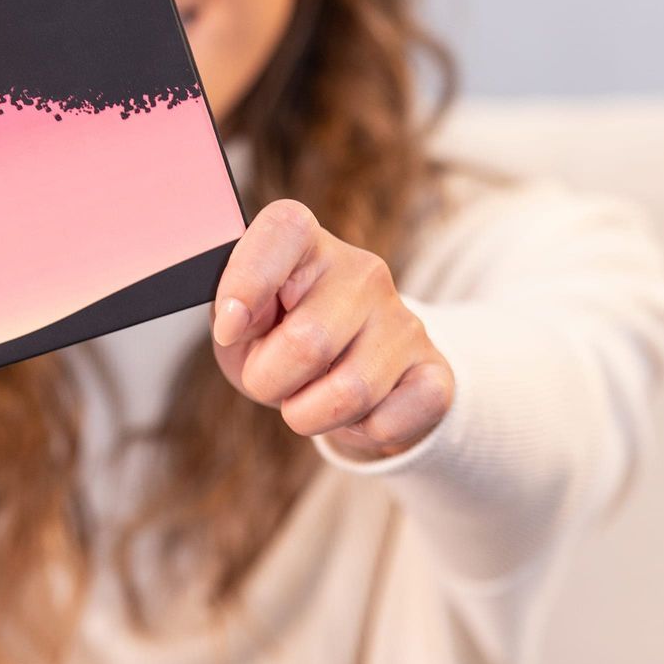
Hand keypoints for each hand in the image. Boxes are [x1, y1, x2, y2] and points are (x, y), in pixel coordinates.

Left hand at [210, 199, 453, 459]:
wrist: (343, 379)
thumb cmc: (278, 341)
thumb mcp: (239, 323)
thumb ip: (232, 312)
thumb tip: (238, 321)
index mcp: (307, 242)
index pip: (282, 230)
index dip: (246, 283)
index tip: (228, 329)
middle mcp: (363, 271)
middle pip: (307, 344)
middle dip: (269, 382)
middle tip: (273, 376)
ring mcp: (404, 320)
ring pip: (348, 393)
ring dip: (310, 415)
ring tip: (310, 395)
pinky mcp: (434, 372)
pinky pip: (387, 423)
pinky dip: (357, 433)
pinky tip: (354, 411)